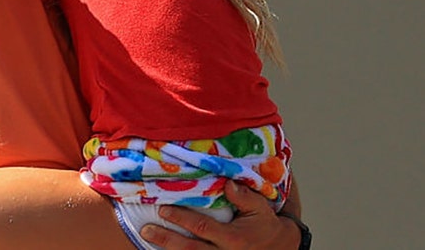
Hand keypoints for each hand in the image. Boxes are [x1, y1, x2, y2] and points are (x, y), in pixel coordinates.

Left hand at [139, 181, 302, 248]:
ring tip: (149, 240)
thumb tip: (227, 182)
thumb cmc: (264, 226)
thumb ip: (244, 196)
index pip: (202, 227)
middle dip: (166, 240)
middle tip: (146, 230)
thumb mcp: (260, 208)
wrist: (278, 249)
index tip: (163, 209)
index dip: (181, 219)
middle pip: (190, 249)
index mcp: (233, 238)